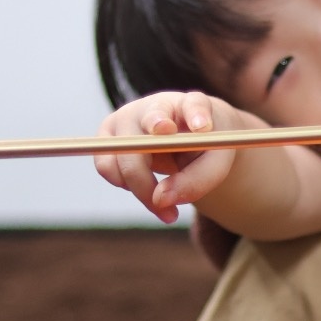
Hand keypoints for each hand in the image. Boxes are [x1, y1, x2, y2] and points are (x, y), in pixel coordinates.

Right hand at [94, 92, 243, 223]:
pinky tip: (146, 187)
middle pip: (141, 142)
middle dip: (148, 183)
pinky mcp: (109, 134)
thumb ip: (197, 181)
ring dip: (141, 191)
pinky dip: (125, 185)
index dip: (196, 115)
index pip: (194, 105)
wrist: (188, 140)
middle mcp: (155, 105)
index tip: (202, 129)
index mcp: (191, 105)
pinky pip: (106, 167)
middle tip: (170, 215)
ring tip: (164, 207)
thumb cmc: (204, 149)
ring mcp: (128, 117)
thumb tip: (160, 199)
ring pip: (120, 160)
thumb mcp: (215, 165)